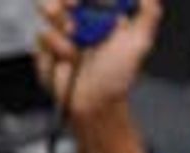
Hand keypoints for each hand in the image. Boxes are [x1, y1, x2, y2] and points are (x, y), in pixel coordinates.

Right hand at [34, 0, 161, 124]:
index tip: (81, 1)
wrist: (94, 105)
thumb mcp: (139, 42)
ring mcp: (60, 33)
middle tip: (71, 16)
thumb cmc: (116, 77)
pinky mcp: (44, 50)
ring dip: (59, 32)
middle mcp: (79, 18)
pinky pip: (40, 38)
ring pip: (48, 12)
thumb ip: (149, 14)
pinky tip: (65, 64)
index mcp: (100, 12)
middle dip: (60, 2)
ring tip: (71, 49)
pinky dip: (52, 51)